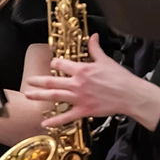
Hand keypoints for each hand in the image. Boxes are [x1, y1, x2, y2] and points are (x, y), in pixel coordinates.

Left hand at [24, 34, 159, 130]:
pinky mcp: (84, 110)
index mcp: (81, 70)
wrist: (130, 94)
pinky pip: (66, 117)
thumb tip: (93, 36)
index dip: (55, 64)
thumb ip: (95, 49)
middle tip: (28, 81)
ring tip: (28, 95)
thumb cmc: (120, 77)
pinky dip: (55, 121)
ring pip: (55, 97)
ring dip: (40, 96)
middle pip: (52, 82)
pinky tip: (44, 123)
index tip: (52, 65)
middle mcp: (77, 83)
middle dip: (38, 81)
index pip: (61, 64)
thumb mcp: (106, 60)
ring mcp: (79, 97)